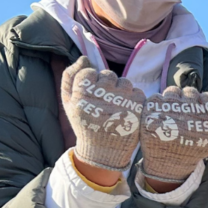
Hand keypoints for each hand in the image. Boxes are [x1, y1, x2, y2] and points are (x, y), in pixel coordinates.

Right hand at [61, 56, 145, 171]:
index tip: (91, 97)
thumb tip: (84, 57)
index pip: (90, 72)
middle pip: (108, 75)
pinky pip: (136, 91)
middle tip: (103, 104)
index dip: (91, 83)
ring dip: (120, 92)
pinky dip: (132, 100)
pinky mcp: (138, 105)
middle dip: (106, 87)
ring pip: (124, 82)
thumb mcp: (69, 102)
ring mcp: (122, 99)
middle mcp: (103, 94)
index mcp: (83, 93)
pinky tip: (125, 112)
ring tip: (114, 109)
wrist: (103, 150)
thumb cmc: (84, 123)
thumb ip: (70, 76)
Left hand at [139, 86, 207, 182]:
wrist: (169, 164)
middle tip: (185, 113)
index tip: (199, 111)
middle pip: (190, 92)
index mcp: (204, 118)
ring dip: (173, 99)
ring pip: (173, 91)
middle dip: (188, 99)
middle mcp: (187, 112)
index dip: (204, 102)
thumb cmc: (195, 149)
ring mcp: (167, 111)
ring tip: (172, 113)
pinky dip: (154, 102)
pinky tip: (158, 113)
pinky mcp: (150, 113)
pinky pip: (154, 97)